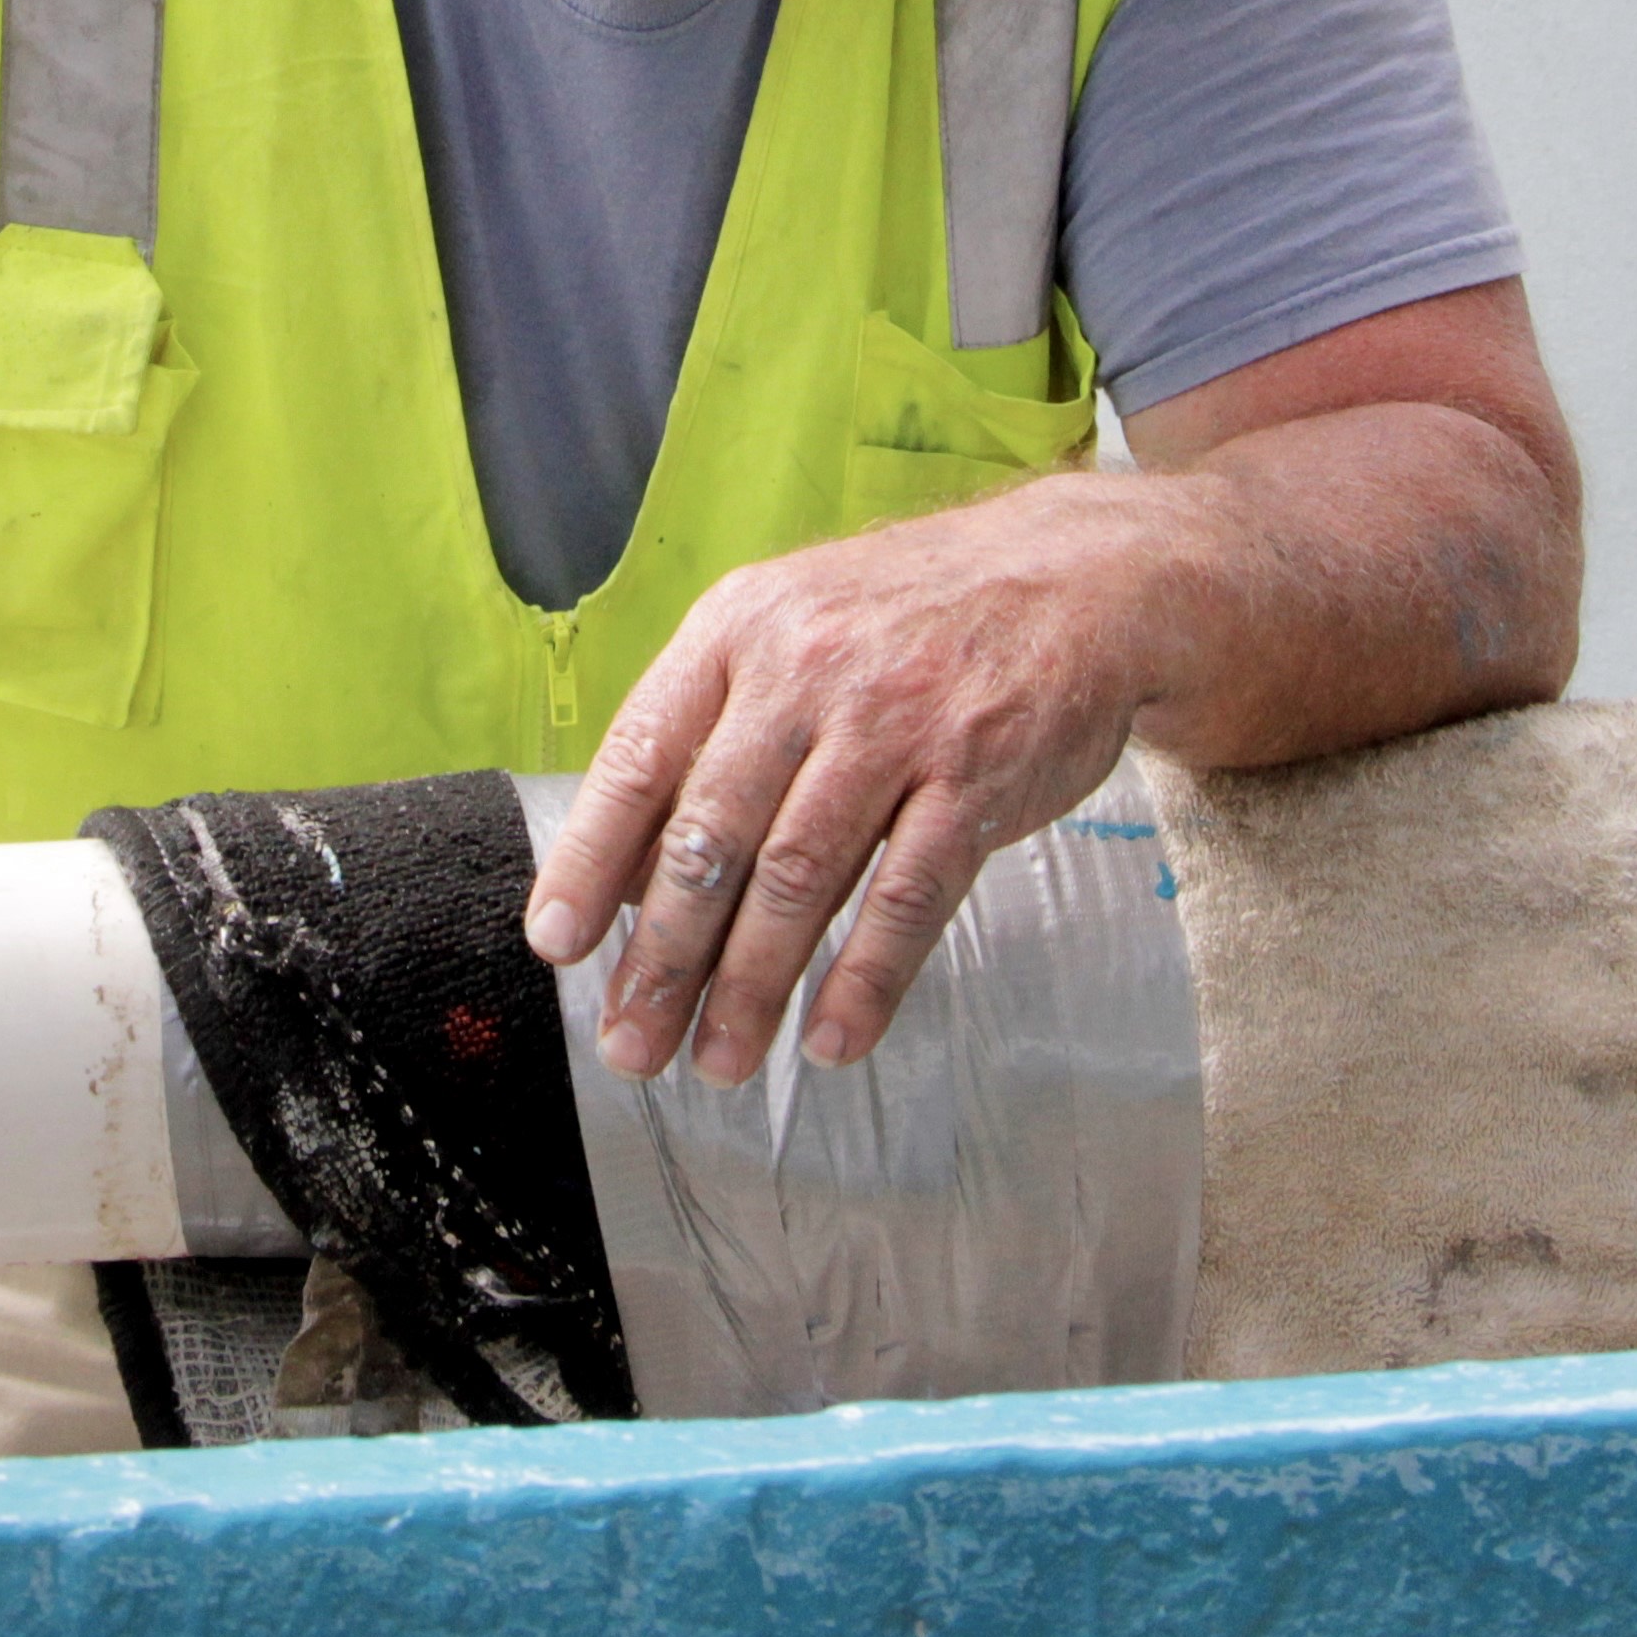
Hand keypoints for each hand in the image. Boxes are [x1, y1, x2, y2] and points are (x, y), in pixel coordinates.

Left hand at [520, 489, 1147, 1085]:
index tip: (557, 945)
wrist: (1078, 578)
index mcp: (740, 631)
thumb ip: (712, 734)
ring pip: (803, 877)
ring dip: (752, 984)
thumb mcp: (791, 629)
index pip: (641, 755)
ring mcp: (898, 725)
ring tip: (718, 1059)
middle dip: (664, 957)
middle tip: (630, 1042)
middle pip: (715, 836)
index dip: (591, 858)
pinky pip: (909, 896)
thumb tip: (633, 872)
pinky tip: (831, 1037)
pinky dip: (866, 977)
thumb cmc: (910, 621)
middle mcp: (809, 672)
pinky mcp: (978, 778)